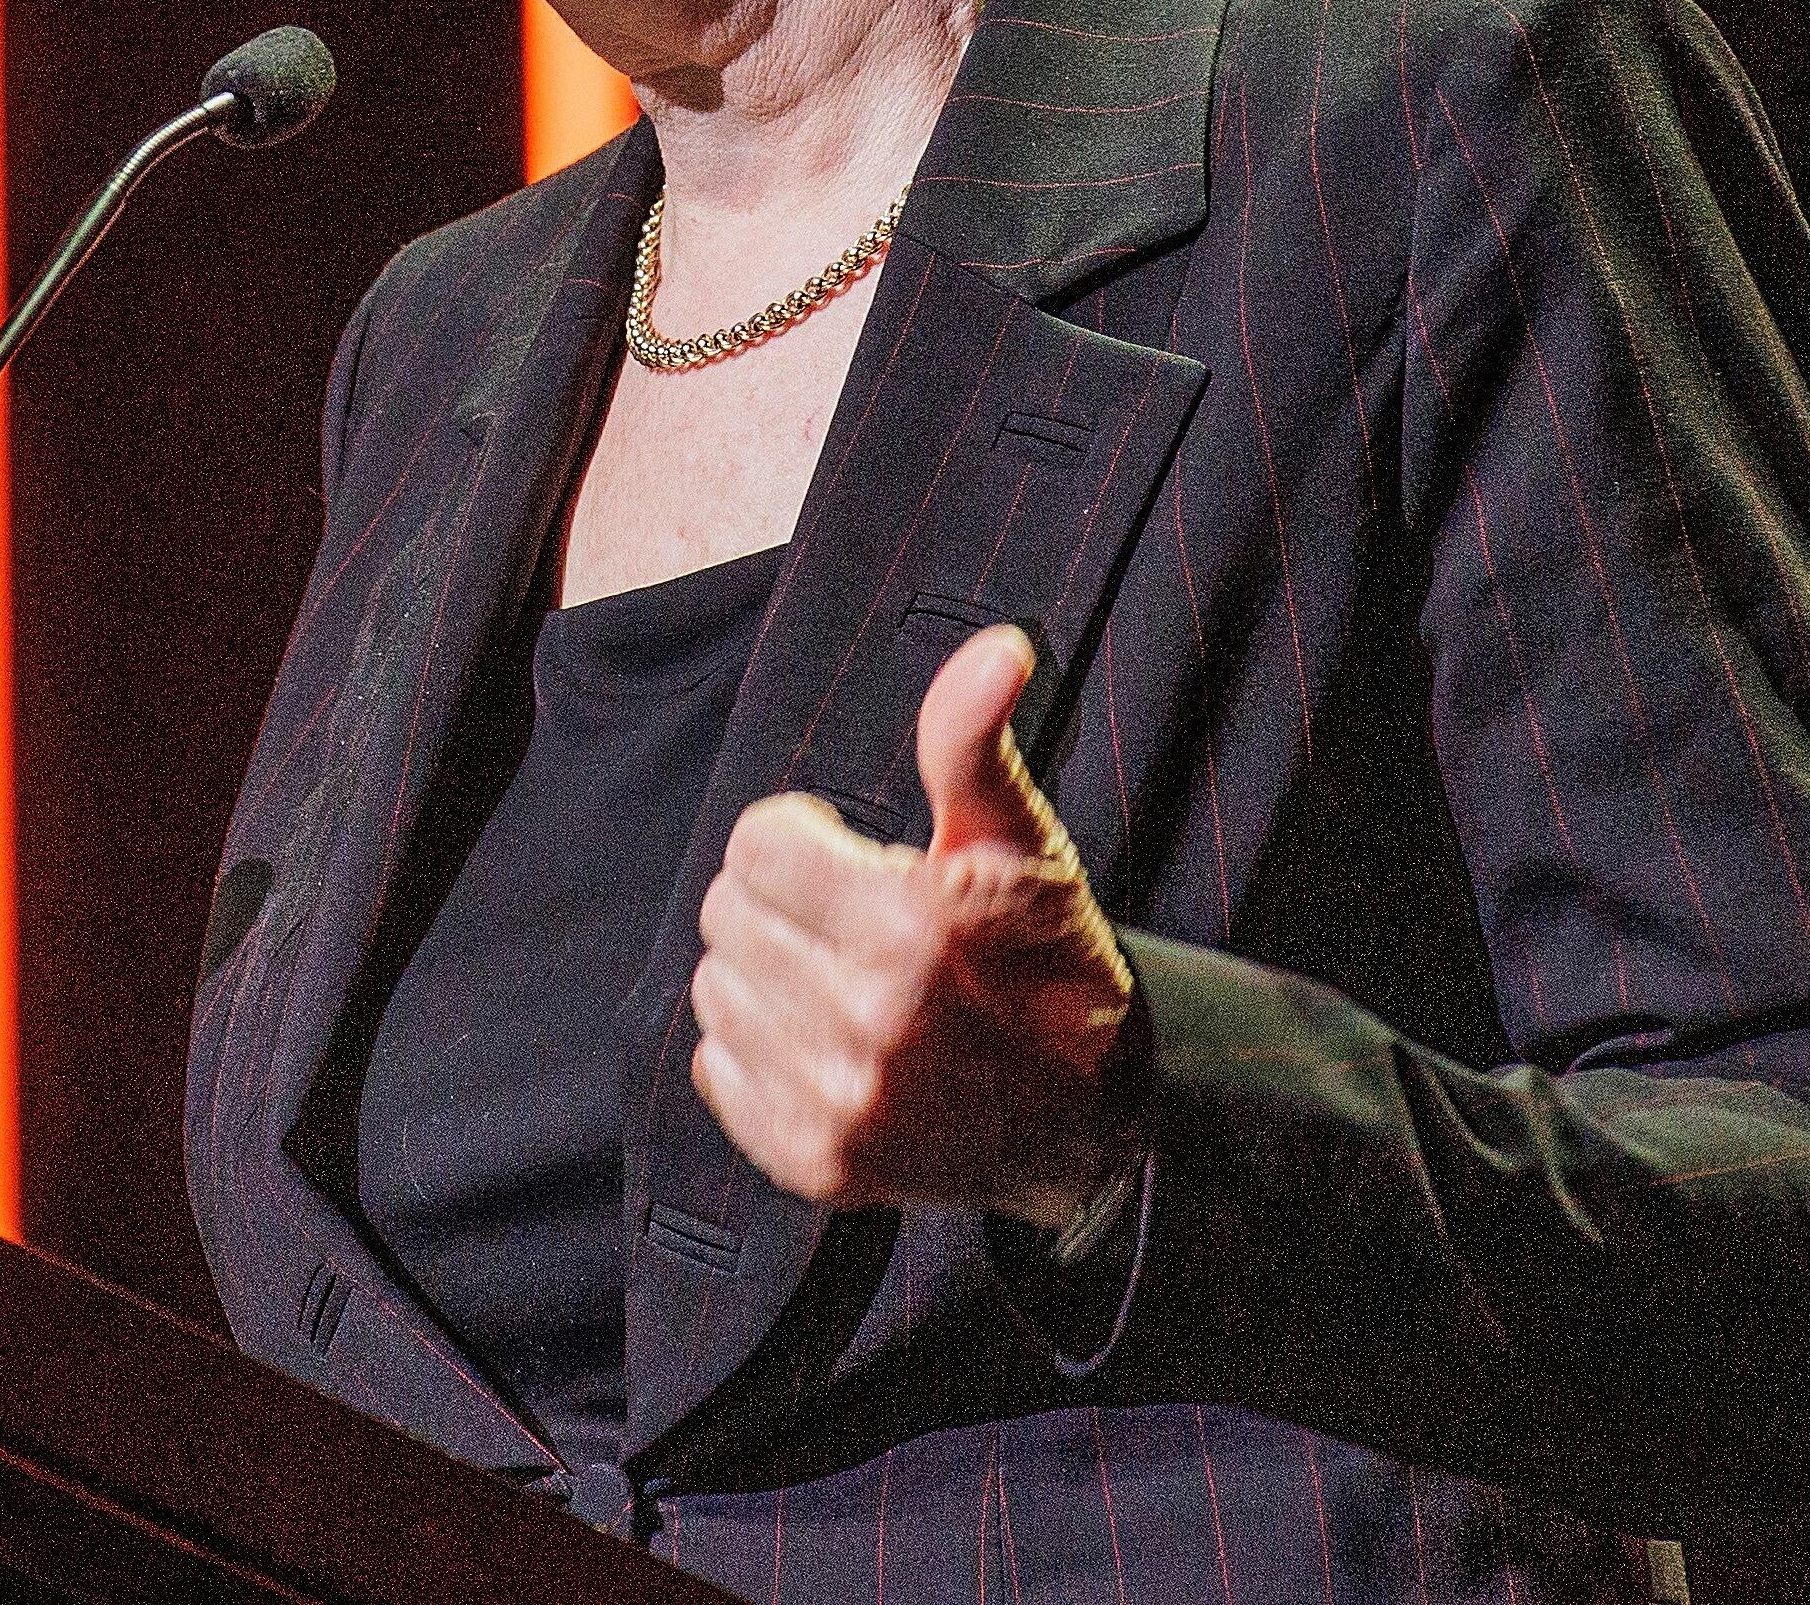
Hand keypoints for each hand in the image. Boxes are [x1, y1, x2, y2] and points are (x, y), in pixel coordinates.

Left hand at [688, 624, 1139, 1227]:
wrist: (1093, 1119)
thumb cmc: (1051, 961)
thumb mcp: (1022, 843)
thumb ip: (974, 745)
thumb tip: (996, 648)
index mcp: (907, 927)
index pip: (757, 843)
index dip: (803, 838)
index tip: (855, 861)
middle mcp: (864, 1021)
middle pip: (726, 912)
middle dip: (780, 902)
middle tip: (850, 921)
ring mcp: (836, 1101)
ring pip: (715, 989)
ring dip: (765, 973)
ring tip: (841, 980)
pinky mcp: (814, 1162)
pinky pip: (716, 1069)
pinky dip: (756, 1051)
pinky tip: (825, 1042)